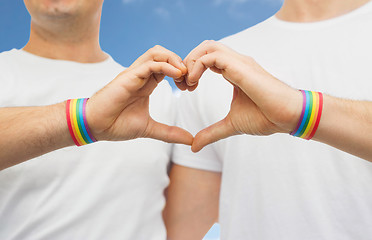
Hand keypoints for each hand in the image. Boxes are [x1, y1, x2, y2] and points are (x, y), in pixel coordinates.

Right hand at [86, 45, 192, 144]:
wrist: (96, 127)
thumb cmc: (117, 125)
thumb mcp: (149, 129)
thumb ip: (169, 133)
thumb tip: (190, 140)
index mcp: (147, 84)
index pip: (168, 67)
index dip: (182, 73)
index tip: (191, 87)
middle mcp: (141, 75)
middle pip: (164, 54)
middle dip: (181, 62)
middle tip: (190, 79)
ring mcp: (134, 74)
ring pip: (156, 53)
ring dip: (174, 59)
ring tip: (184, 73)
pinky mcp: (128, 76)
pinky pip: (150, 64)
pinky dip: (166, 66)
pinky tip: (177, 75)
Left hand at [180, 40, 301, 151]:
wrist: (287, 117)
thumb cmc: (266, 118)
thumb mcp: (230, 125)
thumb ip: (211, 133)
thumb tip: (193, 146)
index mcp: (233, 71)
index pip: (207, 58)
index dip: (192, 69)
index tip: (185, 88)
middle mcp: (235, 63)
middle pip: (205, 47)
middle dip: (188, 61)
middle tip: (182, 84)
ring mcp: (239, 62)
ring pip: (207, 46)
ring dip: (191, 61)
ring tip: (187, 83)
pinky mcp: (241, 67)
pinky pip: (212, 56)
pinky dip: (198, 66)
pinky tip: (194, 83)